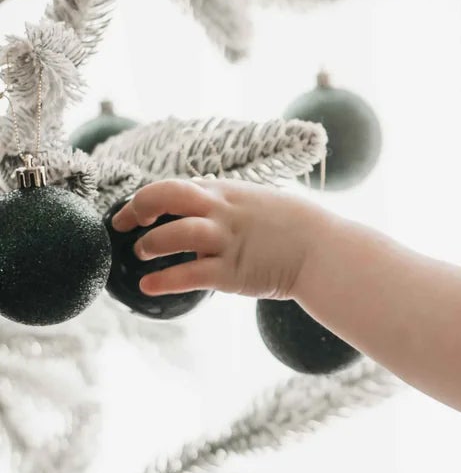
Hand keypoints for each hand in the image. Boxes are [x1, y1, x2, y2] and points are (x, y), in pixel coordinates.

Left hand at [110, 178, 331, 302]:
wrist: (326, 252)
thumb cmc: (296, 228)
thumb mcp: (259, 201)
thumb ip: (229, 201)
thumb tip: (204, 201)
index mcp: (227, 193)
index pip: (175, 187)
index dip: (147, 198)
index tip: (134, 212)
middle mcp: (223, 213)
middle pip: (167, 196)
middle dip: (138, 208)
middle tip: (123, 225)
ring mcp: (228, 242)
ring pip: (176, 234)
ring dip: (151, 243)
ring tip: (142, 253)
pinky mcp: (233, 273)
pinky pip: (191, 274)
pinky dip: (164, 280)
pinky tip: (148, 286)